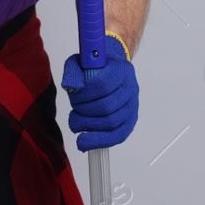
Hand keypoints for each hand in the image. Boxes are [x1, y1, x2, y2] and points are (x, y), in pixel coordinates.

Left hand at [60, 33, 137, 150]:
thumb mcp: (80, 62)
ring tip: (75, 122)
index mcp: (121, 69)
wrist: (110, 69)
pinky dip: (99, 141)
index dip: (84, 94)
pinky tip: (83, 142)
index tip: (72, 94)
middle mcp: (131, 88)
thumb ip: (73, 72)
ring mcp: (133, 106)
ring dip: (88, 125)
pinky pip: (117, 136)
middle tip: (73, 108)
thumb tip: (71, 88)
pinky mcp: (130, 121)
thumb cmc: (94, 66)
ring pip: (111, 123)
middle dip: (84, 110)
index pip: (103, 85)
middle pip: (107, 106)